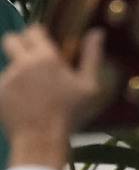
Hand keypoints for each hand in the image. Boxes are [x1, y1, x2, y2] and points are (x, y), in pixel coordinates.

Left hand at [0, 25, 103, 168]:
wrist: (41, 139)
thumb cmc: (71, 113)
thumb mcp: (89, 86)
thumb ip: (92, 56)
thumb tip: (97, 32)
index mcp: (46, 58)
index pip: (32, 30)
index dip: (37, 34)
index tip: (43, 42)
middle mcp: (22, 63)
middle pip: (10, 39)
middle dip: (18, 43)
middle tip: (30, 57)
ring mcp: (7, 78)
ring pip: (8, 64)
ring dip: (18, 71)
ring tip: (33, 91)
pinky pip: (3, 83)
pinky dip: (12, 89)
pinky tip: (25, 103)